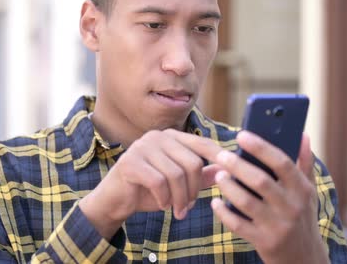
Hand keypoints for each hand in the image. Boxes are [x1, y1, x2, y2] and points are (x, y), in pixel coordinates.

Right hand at [80, 129, 222, 238]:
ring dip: (180, 198)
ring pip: (176, 174)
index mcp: (171, 137)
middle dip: (194, 190)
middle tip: (188, 207)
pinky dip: (164, 198)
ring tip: (177, 211)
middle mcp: (157, 137)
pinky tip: (162, 205)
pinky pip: (158, 182)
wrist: (114, 201)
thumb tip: (226, 169)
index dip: (218, 157)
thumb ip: (200, 175)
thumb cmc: (148, 191)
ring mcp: (142, 147)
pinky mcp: (130, 162)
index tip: (232, 172)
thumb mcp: (178, 184)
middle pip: (192, 162)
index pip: (202, 143)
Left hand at [210, 131, 328, 263]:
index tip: (241, 135)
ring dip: (228, 187)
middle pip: (260, 181)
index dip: (261, 147)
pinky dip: (224, 212)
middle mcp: (291, 207)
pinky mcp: (264, 242)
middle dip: (237, 165)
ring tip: (218, 175)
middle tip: (221, 155)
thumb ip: (304, 163)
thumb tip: (302, 134)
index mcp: (302, 190)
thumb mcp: (309, 193)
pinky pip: (238, 224)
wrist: (305, 259)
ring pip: (246, 202)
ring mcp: (277, 226)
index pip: (282, 163)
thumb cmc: (303, 218)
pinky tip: (216, 202)